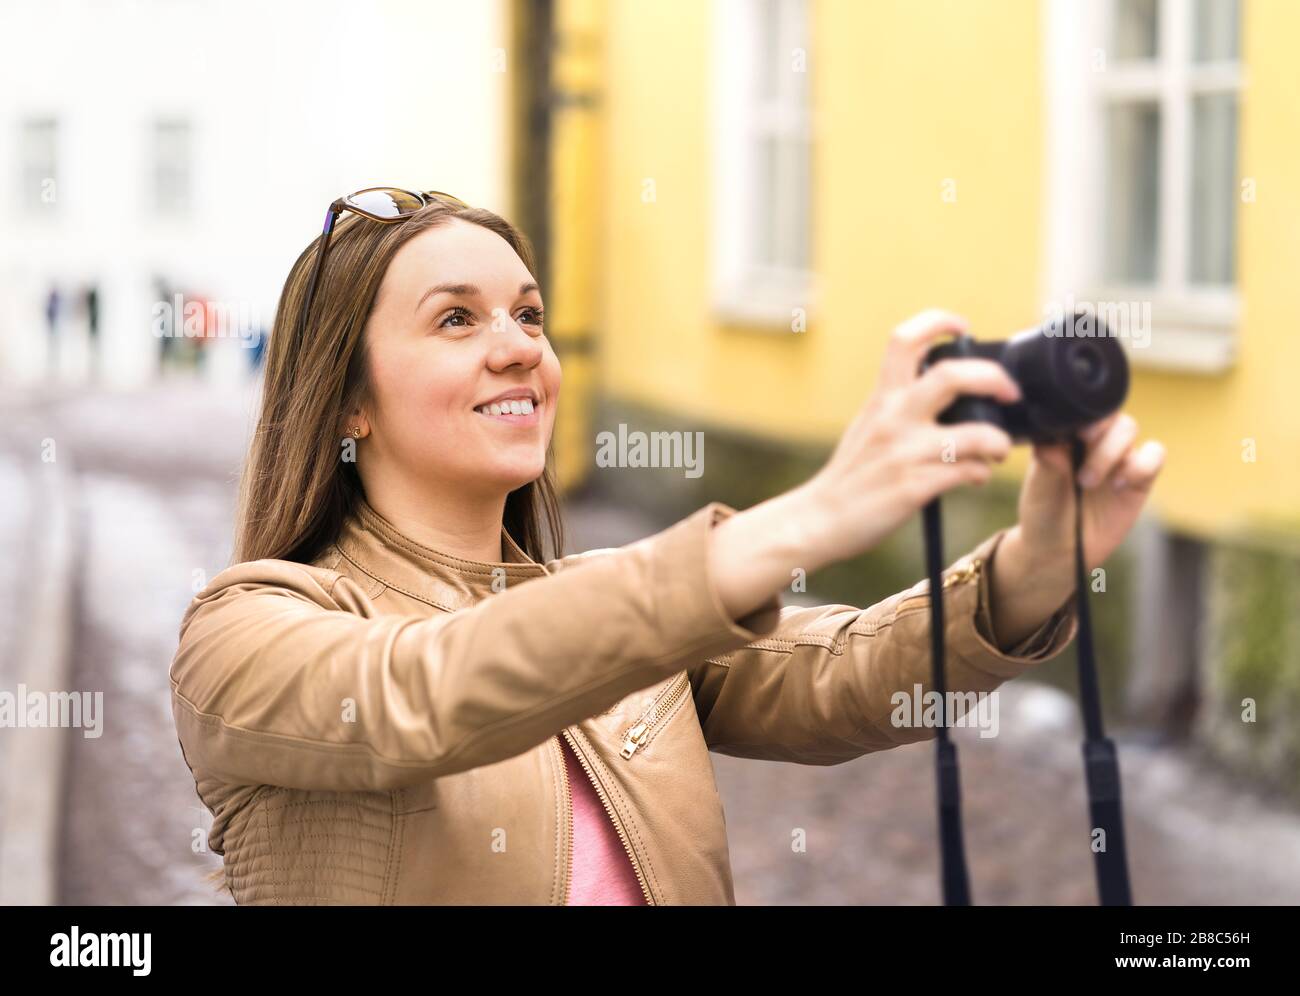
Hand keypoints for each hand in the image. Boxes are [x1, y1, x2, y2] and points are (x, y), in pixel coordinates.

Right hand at [709, 309, 1020, 621]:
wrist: (819, 519)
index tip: (963, 327)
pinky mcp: (914, 487)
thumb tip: (939, 385)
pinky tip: (974, 477)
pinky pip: (968, 472)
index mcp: (882, 398)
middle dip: (993, 379)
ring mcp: (905, 453)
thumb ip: (898, 403)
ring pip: (976, 433)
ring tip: (998, 450)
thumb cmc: (850, 476)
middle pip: (953, 375)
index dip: (939, 322)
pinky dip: (980, 473)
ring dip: (998, 441)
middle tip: (1009, 393)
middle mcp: (893, 418)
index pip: (905, 340)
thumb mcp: (868, 425)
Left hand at [989, 412, 1165, 647]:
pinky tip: (1119, 485)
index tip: (1076, 435)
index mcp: (1066, 435)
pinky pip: (1155, 455)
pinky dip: (1141, 465)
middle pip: (1110, 413)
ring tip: (1090, 482)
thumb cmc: (1043, 514)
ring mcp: (1118, 457)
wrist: (1059, 550)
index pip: (1084, 408)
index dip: (1085, 415)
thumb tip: (1051, 441)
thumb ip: (1047, 463)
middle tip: (1081, 466)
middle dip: (1099, 437)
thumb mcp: (1038, 489)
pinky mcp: (1139, 478)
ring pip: (1130, 428)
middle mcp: (1094, 441)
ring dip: (1113, 452)